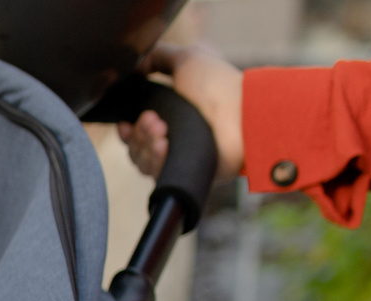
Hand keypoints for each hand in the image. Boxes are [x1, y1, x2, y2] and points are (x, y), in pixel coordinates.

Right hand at [118, 44, 243, 180]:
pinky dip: (156, 160)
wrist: (244, 114)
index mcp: (173, 116)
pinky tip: (164, 146)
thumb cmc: (220, 86)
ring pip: (142, 162)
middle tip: (154, 121)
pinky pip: (157, 175)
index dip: (127, 129)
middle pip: (135, 148)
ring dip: (146, 144)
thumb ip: (159, 56)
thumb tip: (135, 64)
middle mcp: (175, 139)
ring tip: (162, 131)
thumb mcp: (188, 59)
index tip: (126, 122)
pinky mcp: (186, 175)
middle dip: (138, 133)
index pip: (135, 133)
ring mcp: (181, 159)